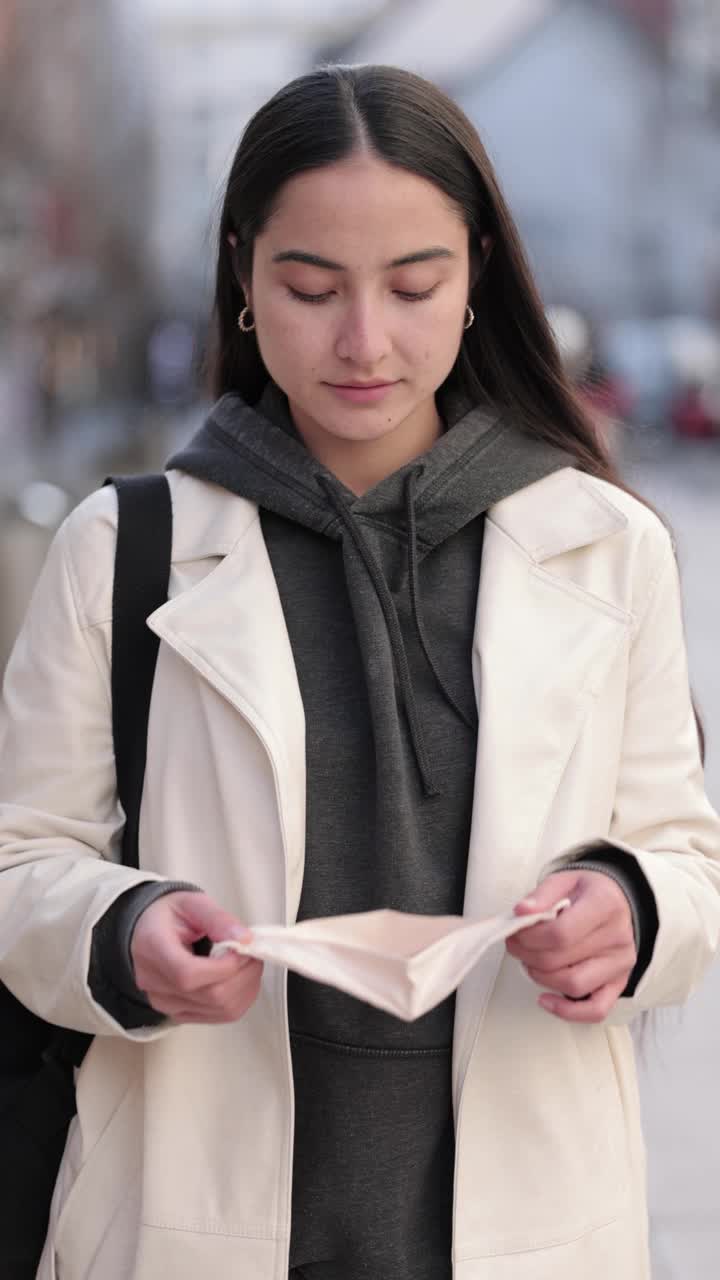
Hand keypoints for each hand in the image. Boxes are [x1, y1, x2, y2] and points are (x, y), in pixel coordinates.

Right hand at [131, 891, 262, 1023]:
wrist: (147, 931)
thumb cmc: (168, 915)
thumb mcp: (192, 902)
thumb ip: (218, 919)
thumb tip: (245, 939)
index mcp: (153, 949)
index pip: (188, 975)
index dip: (224, 967)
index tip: (243, 949)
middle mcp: (154, 984)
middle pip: (210, 996)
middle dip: (244, 975)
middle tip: (254, 953)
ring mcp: (165, 1003)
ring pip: (219, 1009)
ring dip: (246, 988)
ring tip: (249, 964)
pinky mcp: (178, 1013)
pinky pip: (218, 1016)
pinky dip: (239, 999)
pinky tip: (241, 979)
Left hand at [506, 870, 635, 1022]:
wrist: (617, 901)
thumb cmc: (587, 891)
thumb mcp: (565, 879)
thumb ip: (542, 895)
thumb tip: (521, 912)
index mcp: (605, 905)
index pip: (561, 933)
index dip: (530, 938)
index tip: (515, 932)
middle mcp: (618, 937)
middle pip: (561, 960)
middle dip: (527, 955)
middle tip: (514, 945)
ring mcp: (621, 963)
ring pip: (574, 985)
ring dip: (541, 978)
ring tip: (530, 962)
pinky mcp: (620, 983)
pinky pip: (596, 1010)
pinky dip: (568, 1012)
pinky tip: (546, 1000)